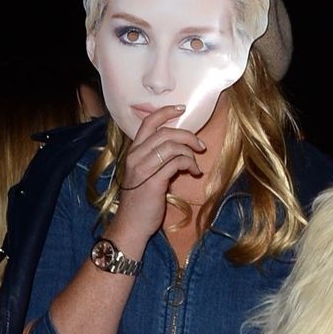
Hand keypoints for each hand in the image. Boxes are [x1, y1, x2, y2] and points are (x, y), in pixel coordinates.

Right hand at [112, 103, 206, 247]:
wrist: (132, 225)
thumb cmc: (141, 203)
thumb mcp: (146, 175)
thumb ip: (158, 161)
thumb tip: (179, 153)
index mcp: (133, 151)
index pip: (148, 123)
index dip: (165, 112)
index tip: (182, 108)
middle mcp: (136, 156)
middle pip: (165, 132)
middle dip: (187, 135)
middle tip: (201, 145)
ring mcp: (143, 168)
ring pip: (171, 146)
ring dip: (189, 152)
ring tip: (196, 164)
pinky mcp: (153, 181)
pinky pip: (175, 163)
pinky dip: (188, 164)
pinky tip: (193, 172)